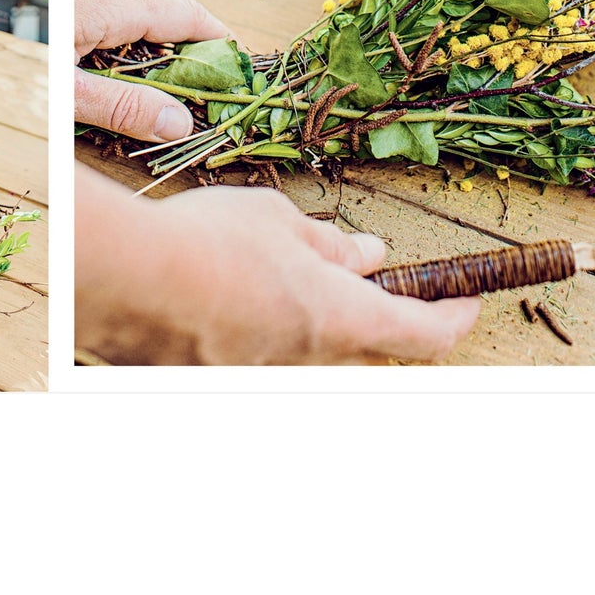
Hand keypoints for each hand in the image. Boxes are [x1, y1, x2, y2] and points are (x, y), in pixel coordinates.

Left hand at [74, 0, 229, 141]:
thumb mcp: (63, 93)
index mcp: (106, 1)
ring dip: (162, 19)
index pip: (185, 13)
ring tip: (164, 64)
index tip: (237, 67)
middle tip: (203, 69)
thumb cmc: (0, 56)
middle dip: (195, 27)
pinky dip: (131, 13)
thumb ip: (121, 106)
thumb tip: (179, 124)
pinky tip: (116, 47)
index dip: (217, 40)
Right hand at [87, 176, 478, 365]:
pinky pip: (261, 351)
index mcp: (341, 318)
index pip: (425, 334)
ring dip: (312, 313)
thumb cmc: (209, 242)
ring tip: (284, 269)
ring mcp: (263, 372)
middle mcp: (310, 359)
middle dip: (381, 315)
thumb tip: (369, 255)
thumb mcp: (280, 221)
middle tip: (372, 277)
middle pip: (370, 348)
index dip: (454, 317)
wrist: (126, 279)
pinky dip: (265, 321)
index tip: (468, 299)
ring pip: (310, 348)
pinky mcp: (221, 373)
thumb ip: (330, 244)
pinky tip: (235, 288)